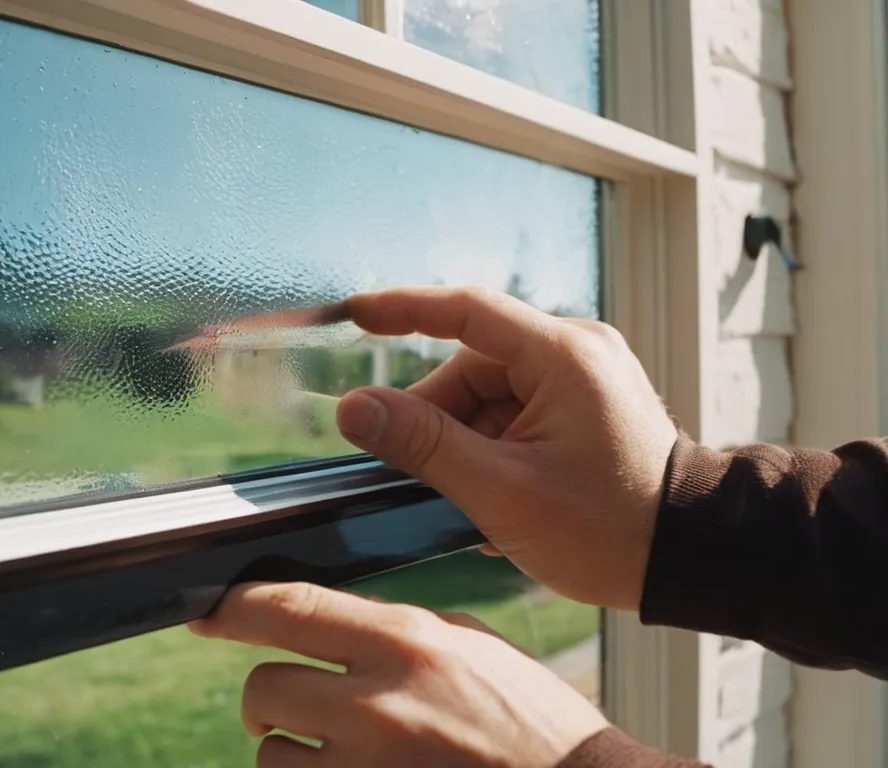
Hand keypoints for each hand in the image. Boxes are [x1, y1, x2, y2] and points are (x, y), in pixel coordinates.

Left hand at [190, 581, 608, 766]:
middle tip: (290, 704)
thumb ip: (397, 632)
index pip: (288, 608)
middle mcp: (378, 705)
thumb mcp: (474, 649)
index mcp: (407, 643)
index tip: (210, 612)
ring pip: (272, 755)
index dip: (234, 608)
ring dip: (290, 751)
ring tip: (338, 753)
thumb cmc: (534, 726)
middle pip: (262, 688)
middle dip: (269, 696)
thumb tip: (323, 620)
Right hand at [336, 287, 677, 610]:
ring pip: (489, 396)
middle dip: (440, 421)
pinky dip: (494, 450)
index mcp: (564, 356)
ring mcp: (586, 379)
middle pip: (472, 367)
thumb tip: (354, 409)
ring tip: (478, 501)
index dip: (403, 309)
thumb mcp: (500, 490)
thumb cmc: (609, 529)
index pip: (465, 310)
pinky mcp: (587, 406)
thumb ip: (421, 444)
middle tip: (426, 478)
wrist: (692, 560)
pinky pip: (516, 413)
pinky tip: (496, 496)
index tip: (354, 314)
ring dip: (467, 444)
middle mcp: (578, 352)